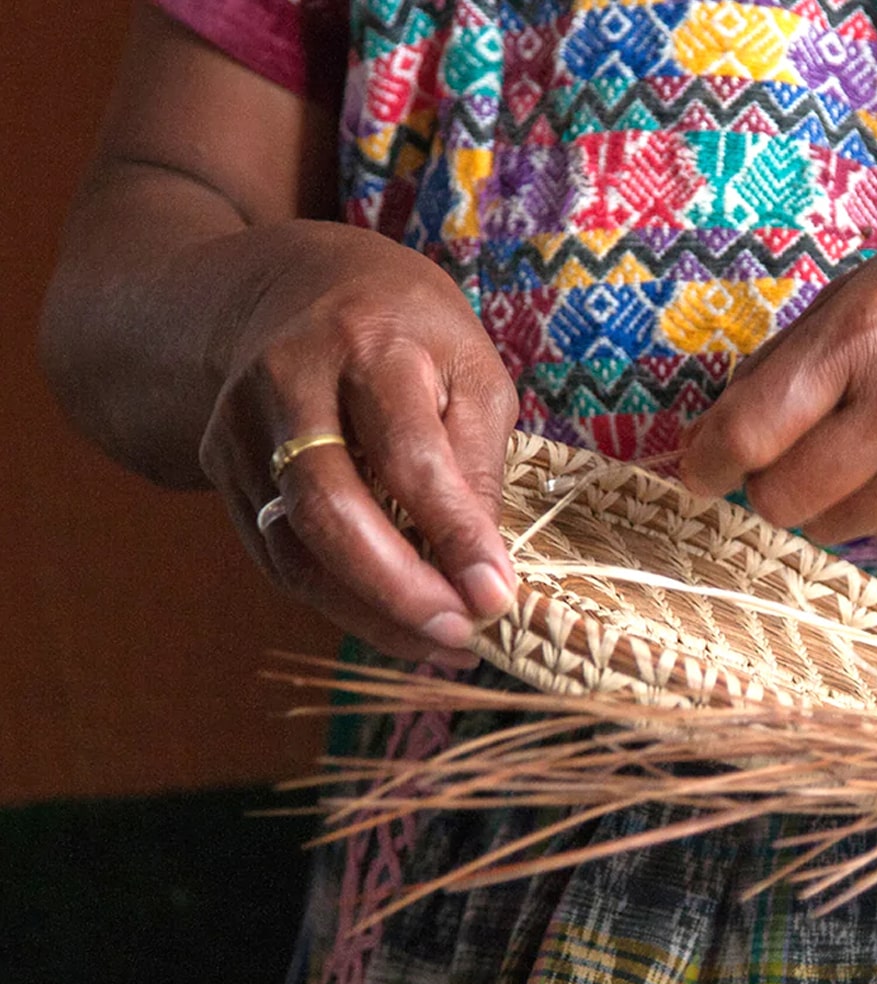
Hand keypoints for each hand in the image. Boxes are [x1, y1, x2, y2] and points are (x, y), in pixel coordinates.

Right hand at [199, 222, 517, 667]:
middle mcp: (291, 383)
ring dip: (369, 614)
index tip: (497, 593)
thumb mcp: (469, 368)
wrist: (290, 287)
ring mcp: (243, 427)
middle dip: (397, 589)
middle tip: (460, 636)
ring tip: (438, 647)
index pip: (408, 454)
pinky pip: (278, 554)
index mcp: (369, 344)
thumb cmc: (406, 331)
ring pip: (294, 547)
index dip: (452, 531)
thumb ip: (476, 460)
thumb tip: (483, 565)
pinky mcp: (223, 467)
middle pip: (329, 507)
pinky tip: (393, 623)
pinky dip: (338, 602)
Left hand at [679, 215, 876, 543]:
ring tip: (855, 449)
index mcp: (865, 335)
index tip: (697, 469)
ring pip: (832, 527)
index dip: (707, 460)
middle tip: (779, 457)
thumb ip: (797, 350)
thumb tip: (727, 418)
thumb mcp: (876, 281)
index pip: (753, 429)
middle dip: (765, 484)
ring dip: (821, 500)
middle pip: (782, 499)